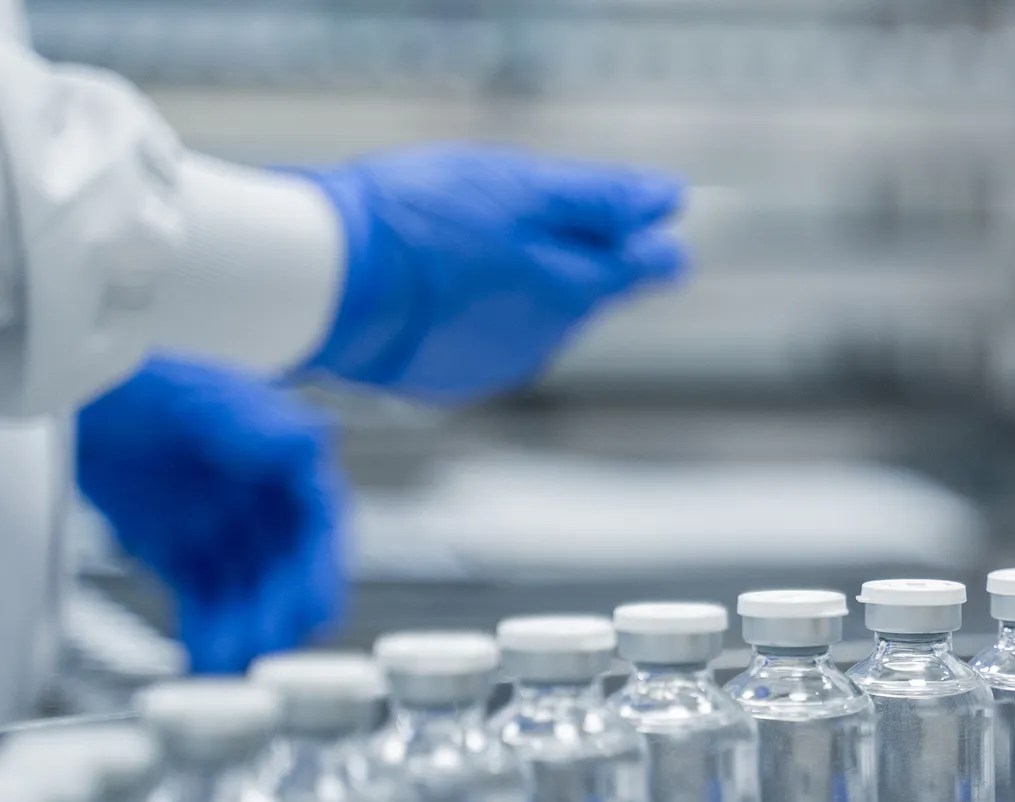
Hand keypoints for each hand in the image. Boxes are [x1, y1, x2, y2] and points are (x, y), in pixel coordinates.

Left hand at [76, 360, 343, 673]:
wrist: (78, 400)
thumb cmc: (145, 384)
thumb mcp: (199, 397)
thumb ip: (256, 422)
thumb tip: (315, 436)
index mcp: (287, 466)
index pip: (319, 524)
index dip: (322, 570)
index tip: (316, 607)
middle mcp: (267, 506)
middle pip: (289, 571)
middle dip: (280, 613)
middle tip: (266, 646)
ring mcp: (229, 534)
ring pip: (250, 595)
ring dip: (246, 631)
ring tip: (228, 660)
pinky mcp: (189, 558)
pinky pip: (207, 603)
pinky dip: (208, 632)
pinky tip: (204, 657)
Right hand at [302, 144, 688, 403]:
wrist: (327, 284)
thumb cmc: (420, 223)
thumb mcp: (518, 187)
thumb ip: (598, 199)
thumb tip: (667, 199)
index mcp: (572, 289)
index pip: (644, 269)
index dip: (653, 247)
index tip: (661, 236)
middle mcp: (548, 338)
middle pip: (582, 291)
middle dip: (567, 257)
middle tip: (520, 215)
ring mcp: (499, 365)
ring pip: (531, 316)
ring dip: (514, 284)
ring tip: (458, 247)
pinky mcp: (453, 380)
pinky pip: (481, 340)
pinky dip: (471, 313)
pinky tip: (431, 287)